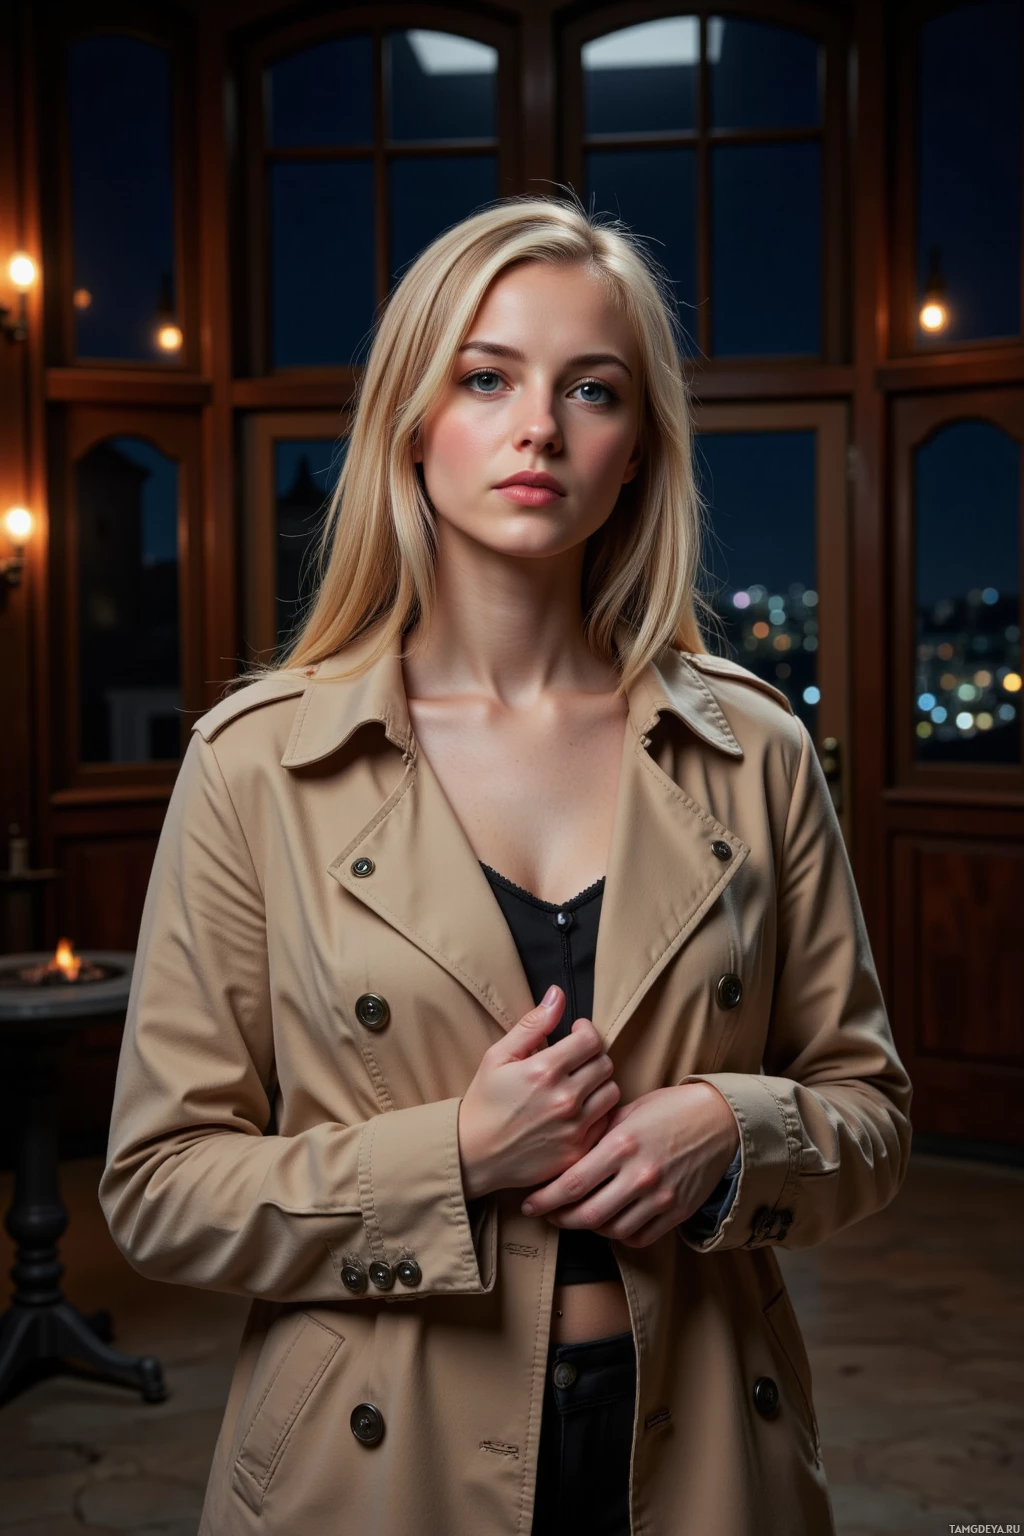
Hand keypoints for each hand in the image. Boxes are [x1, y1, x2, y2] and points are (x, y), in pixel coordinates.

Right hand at [457, 987, 620, 1199]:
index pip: (591, 1039)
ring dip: (599, 1085)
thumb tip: (557, 994)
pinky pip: (606, 1122)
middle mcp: (564, 1099)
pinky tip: (578, 1112)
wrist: (474, 1155)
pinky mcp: (579, 1151)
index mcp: (544, 1070)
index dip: (585, 1032)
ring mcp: (574, 1128)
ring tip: (579, 1086)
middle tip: (575, 1061)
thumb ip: (532, 1024)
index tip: (575, 1035)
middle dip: (592, 1057)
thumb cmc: (485, 1101)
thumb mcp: (498, 1056)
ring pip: (611, 1092)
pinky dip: (597, 1113)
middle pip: (605, 1064)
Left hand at [519, 1082, 740, 1247]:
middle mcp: (640, 1174)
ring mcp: (661, 1197)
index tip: (529, 1203)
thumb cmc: (668, 1110)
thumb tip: (562, 1152)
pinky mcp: (677, 1212)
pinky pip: (639, 1236)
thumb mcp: (627, 1111)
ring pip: (611, 1229)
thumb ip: (596, 1135)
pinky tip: (609, 1223)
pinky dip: (618, 1234)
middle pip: (587, 1214)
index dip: (545, 1199)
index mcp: (622, 1144)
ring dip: (588, 1228)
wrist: (719, 1121)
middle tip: (547, 1214)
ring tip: (576, 1216)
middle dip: (560, 1218)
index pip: (573, 1183)